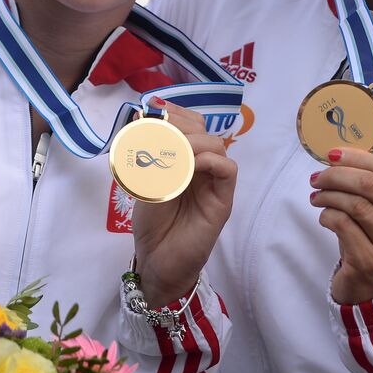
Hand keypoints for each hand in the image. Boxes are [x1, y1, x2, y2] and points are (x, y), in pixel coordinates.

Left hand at [131, 98, 237, 304]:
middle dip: (181, 125)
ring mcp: (215, 183)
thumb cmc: (152, 225)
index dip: (175, 114)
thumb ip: (151, 159)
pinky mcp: (222, 200)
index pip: (190, 125)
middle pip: (204, 130)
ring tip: (170, 154)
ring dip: (192, 142)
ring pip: (217, 146)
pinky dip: (210, 161)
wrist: (159, 263)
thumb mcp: (144, 185)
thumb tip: (145, 125)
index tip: (153, 110)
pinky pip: (227, 170)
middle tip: (158, 135)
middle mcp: (202, 168)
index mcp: (185, 161)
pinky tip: (190, 166)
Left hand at [311, 148, 372, 304]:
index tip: (334, 155)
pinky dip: (327, 215)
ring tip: (317, 196)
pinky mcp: (370, 262)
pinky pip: (343, 225)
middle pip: (372, 185)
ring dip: (330, 195)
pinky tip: (324, 216)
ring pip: (356, 204)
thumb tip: (342, 156)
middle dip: (339, 174)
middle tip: (318, 176)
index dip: (360, 158)